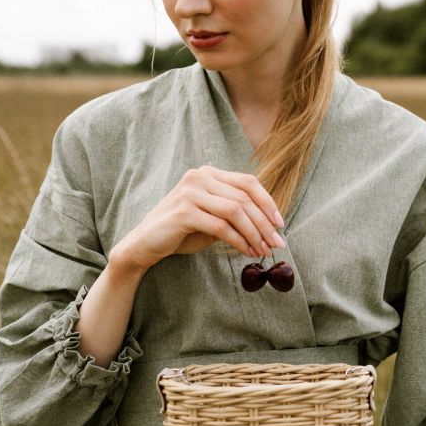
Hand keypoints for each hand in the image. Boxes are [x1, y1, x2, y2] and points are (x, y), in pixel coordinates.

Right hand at [111, 165, 285, 270]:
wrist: (145, 244)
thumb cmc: (181, 232)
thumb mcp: (212, 217)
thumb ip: (235, 214)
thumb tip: (269, 225)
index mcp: (208, 173)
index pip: (248, 182)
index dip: (267, 202)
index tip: (279, 224)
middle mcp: (199, 177)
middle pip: (244, 197)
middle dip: (264, 222)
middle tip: (277, 243)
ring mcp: (190, 193)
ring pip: (236, 211)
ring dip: (255, 233)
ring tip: (264, 250)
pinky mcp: (184, 212)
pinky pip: (221, 227)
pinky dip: (239, 241)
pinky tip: (247, 252)